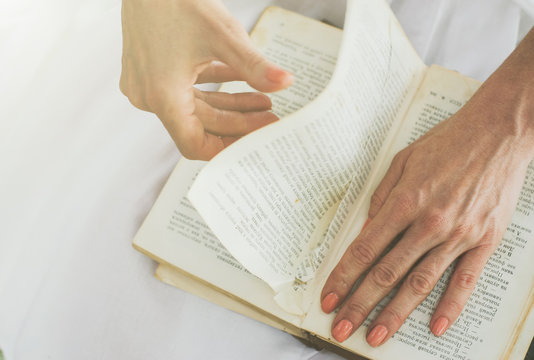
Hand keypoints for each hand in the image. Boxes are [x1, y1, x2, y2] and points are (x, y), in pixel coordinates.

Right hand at [120, 0, 292, 159]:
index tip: (254, 142)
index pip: (194, 144)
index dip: (226, 148)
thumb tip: (284, 82)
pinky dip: (214, 86)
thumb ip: (255, 66)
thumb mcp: (223, 36)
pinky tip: (241, 79)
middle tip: (270, 116)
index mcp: (162, 95)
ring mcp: (147, 83)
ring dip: (230, 104)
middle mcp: (149, 95)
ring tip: (264, 100)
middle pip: (201, 124)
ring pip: (196, 106)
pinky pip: (187, 88)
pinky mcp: (150, 70)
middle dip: (239, 121)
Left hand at [320, 33, 533, 344]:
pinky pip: (465, 280)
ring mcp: (459, 235)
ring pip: (420, 284)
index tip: (329, 298)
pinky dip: (450, 307)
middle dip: (360, 305)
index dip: (343, 278)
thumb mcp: (402, 161)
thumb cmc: (447, 143)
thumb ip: (381, 199)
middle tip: (342, 328)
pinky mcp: (485, 240)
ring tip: (376, 336)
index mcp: (404, 202)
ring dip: (396, 313)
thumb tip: (366, 231)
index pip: (364, 250)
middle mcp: (429, 223)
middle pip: (387, 273)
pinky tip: (435, 327)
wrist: (497, 132)